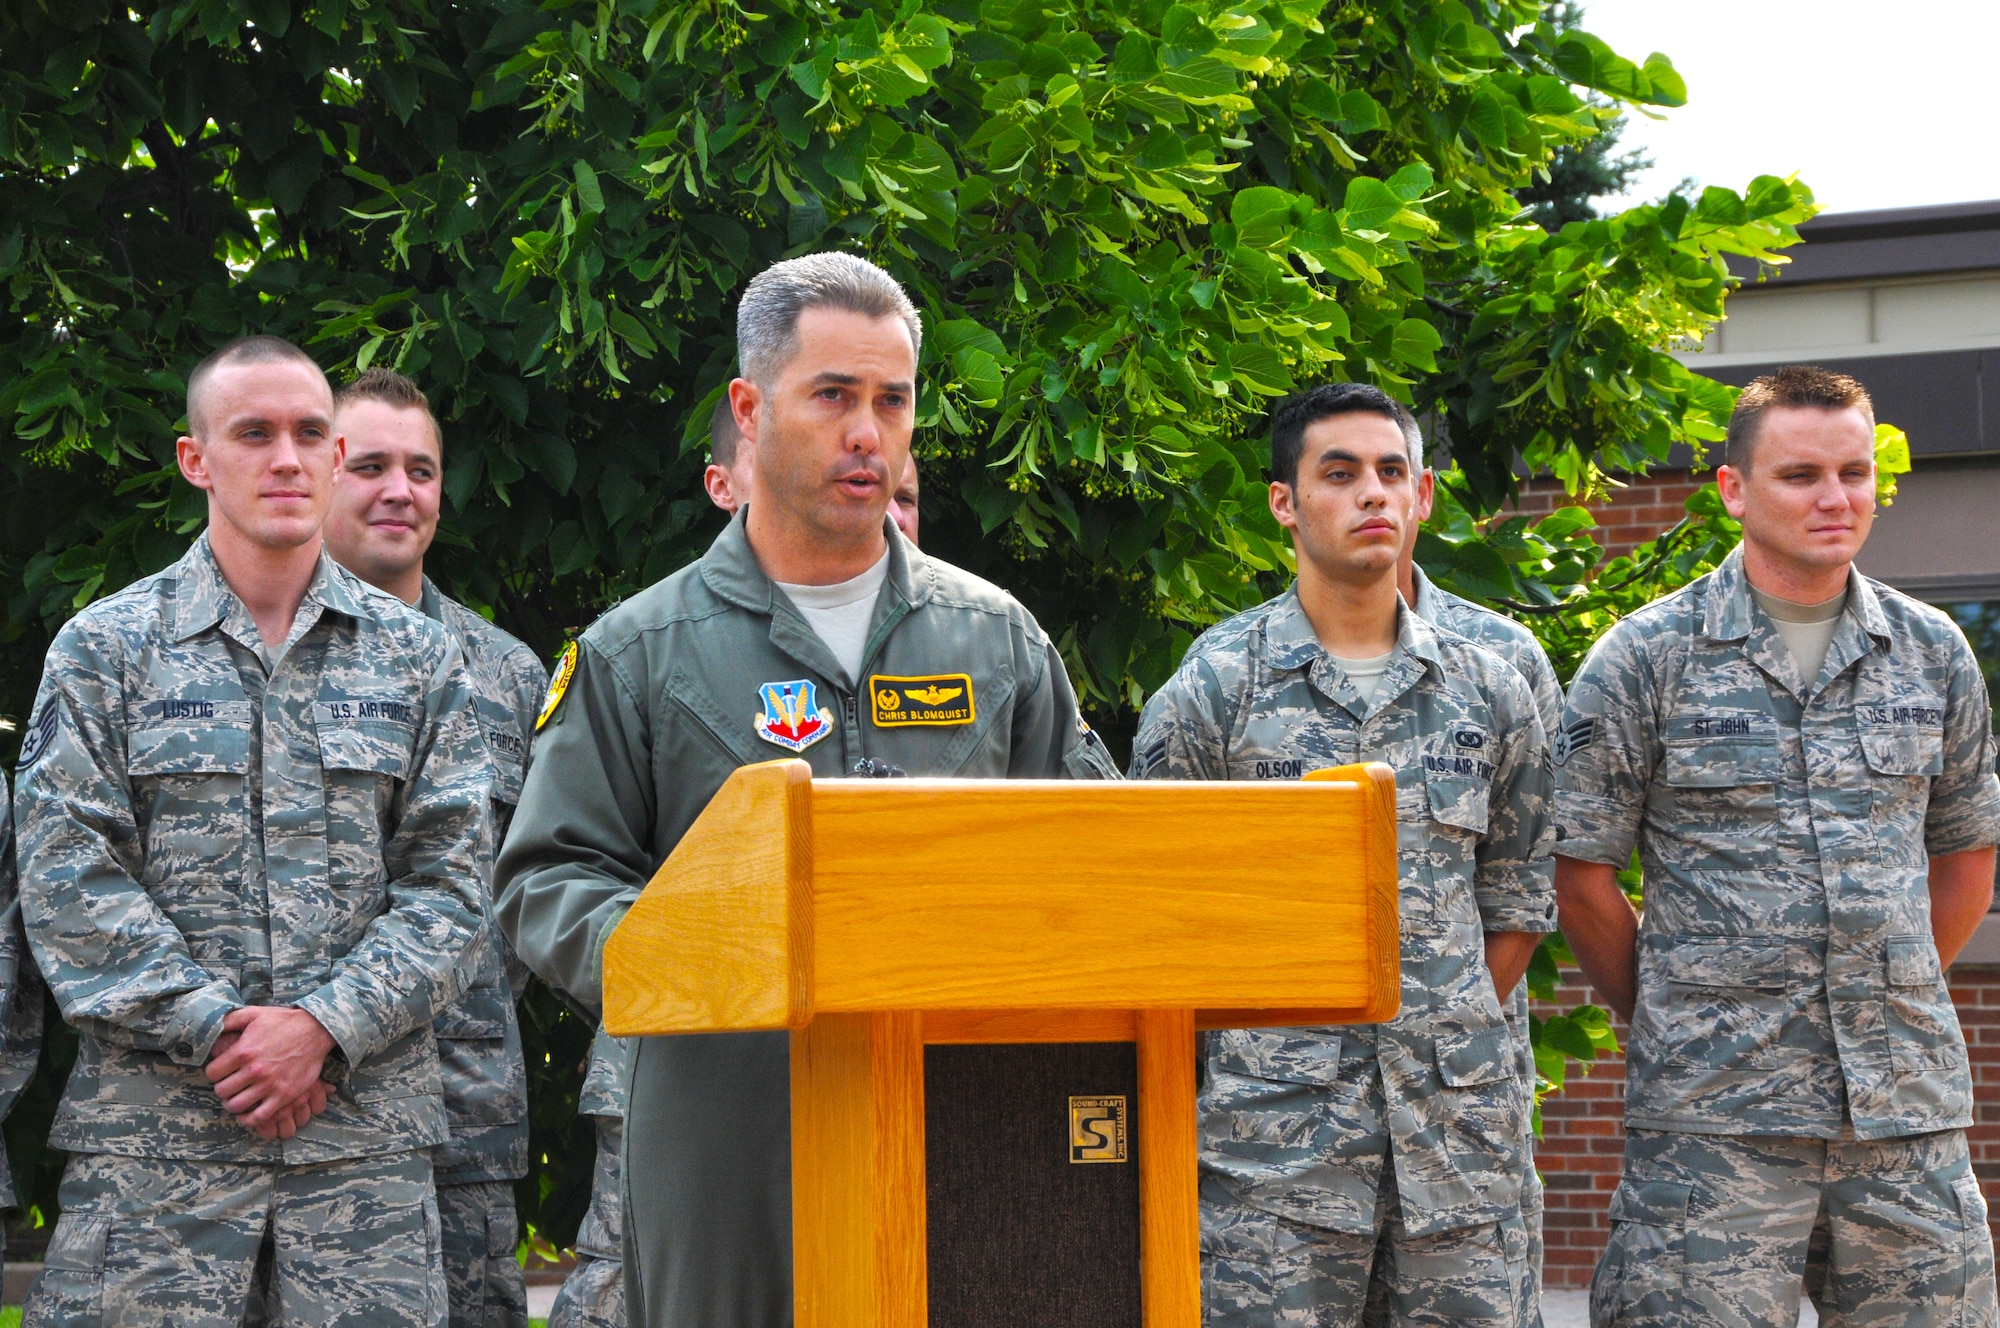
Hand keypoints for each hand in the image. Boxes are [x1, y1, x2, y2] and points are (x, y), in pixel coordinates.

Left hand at [205, 1006, 337, 1137]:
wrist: (316, 1030)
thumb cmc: (283, 1022)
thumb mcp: (254, 1013)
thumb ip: (229, 1020)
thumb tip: (211, 1027)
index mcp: (243, 1051)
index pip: (212, 1073)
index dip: (214, 1073)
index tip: (221, 1072)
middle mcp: (254, 1070)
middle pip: (222, 1091)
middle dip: (222, 1089)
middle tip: (229, 1085)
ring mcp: (270, 1084)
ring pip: (236, 1105)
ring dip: (232, 1104)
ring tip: (236, 1098)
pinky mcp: (284, 1095)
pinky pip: (259, 1117)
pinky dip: (248, 1119)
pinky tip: (246, 1114)